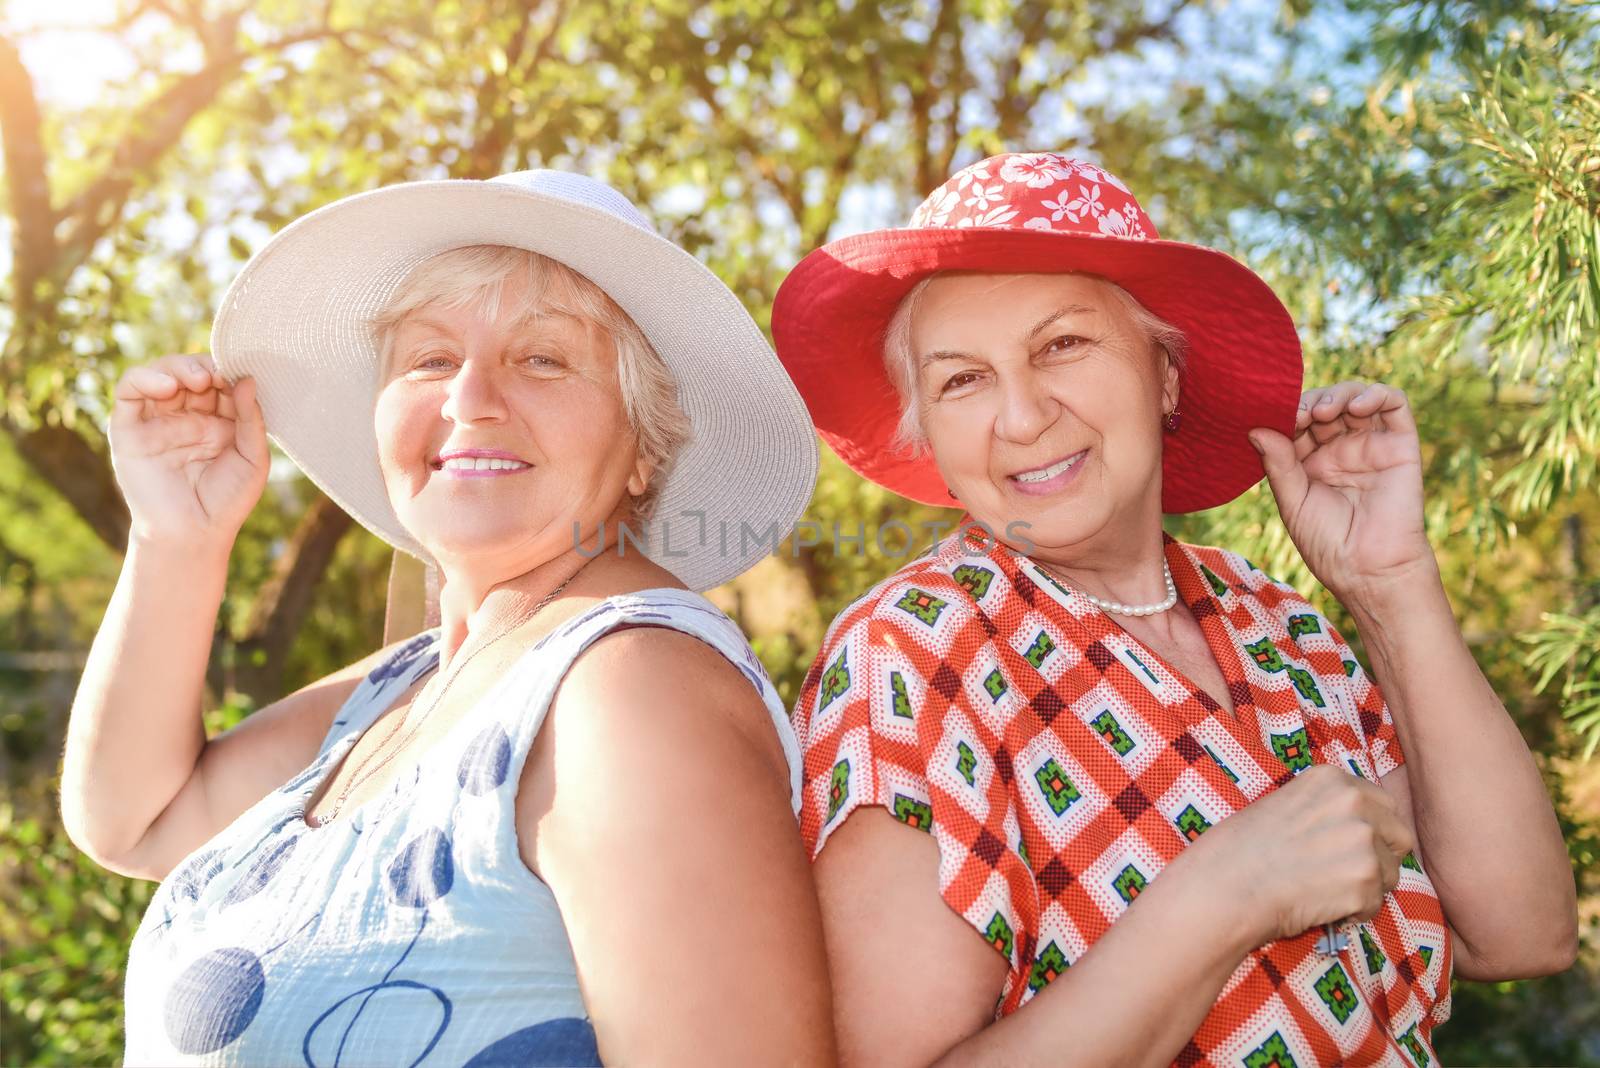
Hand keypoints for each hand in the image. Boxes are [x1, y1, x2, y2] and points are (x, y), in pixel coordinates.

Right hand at [109, 354, 269, 548]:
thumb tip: (247, 378)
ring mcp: (156, 421)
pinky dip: (144, 378)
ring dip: (176, 366)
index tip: (240, 374)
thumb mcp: (253, 458)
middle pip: (188, 371)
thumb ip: (251, 419)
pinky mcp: (129, 429)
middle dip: (203, 366)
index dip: (228, 373)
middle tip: (216, 375)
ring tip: (197, 379)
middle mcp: (185, 416)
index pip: (219, 381)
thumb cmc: (227, 501)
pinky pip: (129, 391)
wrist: (194, 534)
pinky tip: (167, 387)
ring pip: (158, 374)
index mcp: (217, 420)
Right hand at [1197, 765, 1413, 944]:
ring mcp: (1362, 842)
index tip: (1348, 847)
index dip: (1371, 830)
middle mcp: (1355, 804)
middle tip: (1345, 873)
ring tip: (1326, 892)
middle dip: (1380, 858)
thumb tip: (1362, 830)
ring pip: (1390, 875)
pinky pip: (1375, 905)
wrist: (1227, 883)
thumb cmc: (1244, 847)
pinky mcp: (1364, 882)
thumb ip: (1330, 808)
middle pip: (1399, 837)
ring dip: (1366, 888)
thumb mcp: (1288, 804)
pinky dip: (1354, 913)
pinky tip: (1322, 907)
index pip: (1384, 805)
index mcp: (1334, 779)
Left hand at [1249, 381, 1435, 601]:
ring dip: (1339, 393)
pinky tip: (1357, 407)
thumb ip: (1278, 463)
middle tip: (1299, 415)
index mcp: (1312, 462)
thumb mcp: (1293, 500)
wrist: (1370, 570)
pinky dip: (1377, 394)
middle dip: (1310, 402)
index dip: (1287, 414)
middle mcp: (1341, 449)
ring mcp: (1371, 445)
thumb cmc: (1328, 544)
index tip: (1273, 417)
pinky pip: (1395, 404)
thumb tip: (1255, 427)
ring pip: (1357, 397)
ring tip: (1324, 411)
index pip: (1298, 422)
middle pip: (1325, 404)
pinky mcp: (1401, 444)